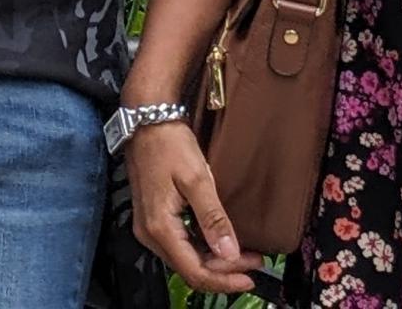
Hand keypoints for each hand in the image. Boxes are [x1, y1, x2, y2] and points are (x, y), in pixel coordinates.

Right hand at [126, 120, 252, 296]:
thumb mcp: (197, 179)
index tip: (250, 277)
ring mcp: (149, 227)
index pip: (194, 271)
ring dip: (214, 262)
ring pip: (185, 259)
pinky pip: (179, 245)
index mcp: (160, 227)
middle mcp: (150, 234)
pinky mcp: (153, 219)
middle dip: (223, 271)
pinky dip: (202, 249)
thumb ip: (213, 218)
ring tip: (243, 255)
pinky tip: (220, 242)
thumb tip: (230, 253)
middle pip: (189, 268)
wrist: (147, 120)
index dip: (224, 280)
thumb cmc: (170, 144)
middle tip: (254, 262)